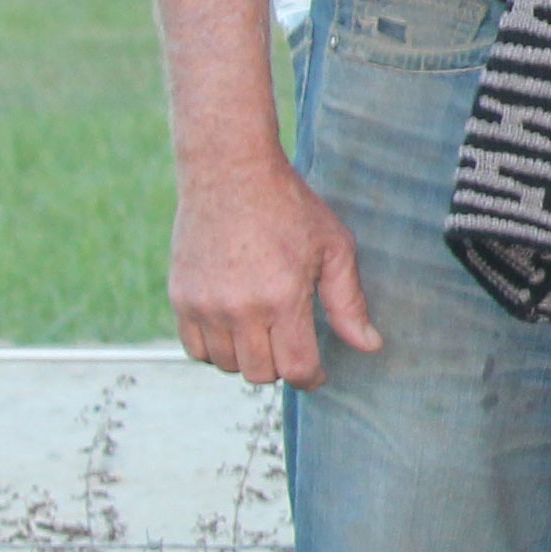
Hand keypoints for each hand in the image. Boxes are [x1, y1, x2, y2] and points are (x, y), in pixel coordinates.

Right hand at [169, 156, 375, 388]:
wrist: (230, 174)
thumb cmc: (290, 208)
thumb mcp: (334, 249)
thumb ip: (349, 303)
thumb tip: (369, 345)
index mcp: (282, 297)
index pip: (297, 368)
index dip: (313, 378)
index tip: (317, 372)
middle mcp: (240, 308)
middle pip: (261, 373)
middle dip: (282, 366)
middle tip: (291, 343)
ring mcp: (205, 305)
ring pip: (227, 366)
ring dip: (249, 358)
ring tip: (264, 331)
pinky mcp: (180, 298)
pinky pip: (195, 350)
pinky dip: (216, 349)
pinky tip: (235, 328)